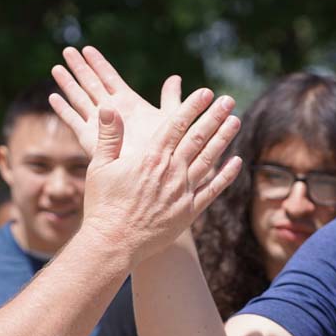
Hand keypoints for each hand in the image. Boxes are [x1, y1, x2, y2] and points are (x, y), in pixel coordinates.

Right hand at [50, 46, 187, 158]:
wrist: (157, 183)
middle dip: (80, 68)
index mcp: (129, 105)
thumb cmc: (168, 156)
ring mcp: (102, 127)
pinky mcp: (93, 142)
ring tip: (56, 68)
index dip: (98, 63)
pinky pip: (76, 123)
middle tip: (67, 50)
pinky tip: (53, 98)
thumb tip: (175, 78)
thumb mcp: (170, 121)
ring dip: (68, 84)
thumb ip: (171, 100)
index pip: (110, 78)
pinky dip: (65, 110)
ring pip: (81, 99)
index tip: (86, 48)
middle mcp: (114, 114)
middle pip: (92, 85)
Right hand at [54, 47, 242, 263]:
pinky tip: (236, 161)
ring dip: (224, 139)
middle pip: (198, 138)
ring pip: (209, 159)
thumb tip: (108, 107)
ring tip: (236, 121)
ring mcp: (183, 192)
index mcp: (150, 158)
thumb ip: (109, 137)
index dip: (192, 107)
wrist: (114, 243)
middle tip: (228, 99)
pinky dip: (226, 175)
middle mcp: (171, 171)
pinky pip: (212, 189)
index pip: (176, 125)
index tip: (205, 92)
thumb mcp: (99, 167)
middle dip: (215, 116)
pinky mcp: (189, 211)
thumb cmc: (103, 205)